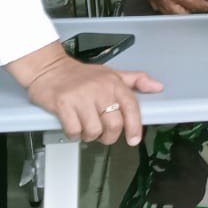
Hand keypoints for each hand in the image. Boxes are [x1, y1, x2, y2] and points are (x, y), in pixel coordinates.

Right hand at [13, 44, 163, 144]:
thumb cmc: (81, 75)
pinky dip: (74, 134)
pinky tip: (73, 126)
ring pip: (94, 131)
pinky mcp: (62, 104)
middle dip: (109, 136)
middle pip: (113, 124)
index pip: (131, 107)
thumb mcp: (112, 73)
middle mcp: (99, 89)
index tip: (134, 139)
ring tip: (86, 128)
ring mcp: (80, 97)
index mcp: (113, 82)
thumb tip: (157, 87)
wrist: (50, 68)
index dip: (135, 126)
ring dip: (90, 136)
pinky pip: (74, 130)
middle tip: (103, 134)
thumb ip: (136, 80)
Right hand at [140, 0, 207, 14]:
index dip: (205, 6)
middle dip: (191, 11)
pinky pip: (158, 6)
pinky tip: (173, 1)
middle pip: (180, 14)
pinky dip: (167, 6)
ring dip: (178, 11)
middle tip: (198, 6)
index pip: (194, 5)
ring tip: (187, 3)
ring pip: (168, 12)